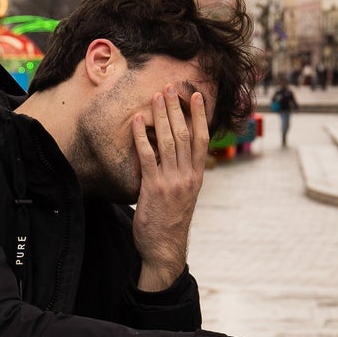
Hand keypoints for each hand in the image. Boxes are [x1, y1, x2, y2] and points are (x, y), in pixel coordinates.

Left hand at [131, 90, 208, 291]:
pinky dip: (141, 137)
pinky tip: (136, 122)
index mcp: (197, 176)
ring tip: (156, 97)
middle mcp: (187, 175)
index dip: (200, 115)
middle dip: (177, 108)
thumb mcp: (184, 196)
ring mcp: (171, 181)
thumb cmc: (172, 223)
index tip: (197, 96)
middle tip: (170, 88)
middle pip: (184, 134)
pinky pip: (147, 156)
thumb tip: (175, 157)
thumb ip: (182, 175)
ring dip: (161, 116)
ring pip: (168, 141)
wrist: (164, 249)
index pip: (202, 139)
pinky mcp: (154, 187)